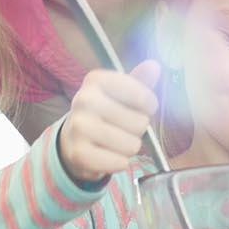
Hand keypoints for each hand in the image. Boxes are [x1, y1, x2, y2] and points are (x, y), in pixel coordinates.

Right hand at [57, 59, 160, 183]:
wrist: (74, 139)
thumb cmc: (106, 111)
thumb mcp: (122, 92)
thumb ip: (140, 81)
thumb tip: (154, 66)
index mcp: (97, 80)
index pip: (144, 96)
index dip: (149, 106)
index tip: (141, 107)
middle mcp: (84, 99)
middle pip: (140, 123)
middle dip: (138, 129)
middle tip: (122, 127)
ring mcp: (79, 127)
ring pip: (132, 145)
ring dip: (130, 147)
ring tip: (116, 141)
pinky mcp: (79, 153)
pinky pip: (119, 163)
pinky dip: (120, 162)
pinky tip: (109, 155)